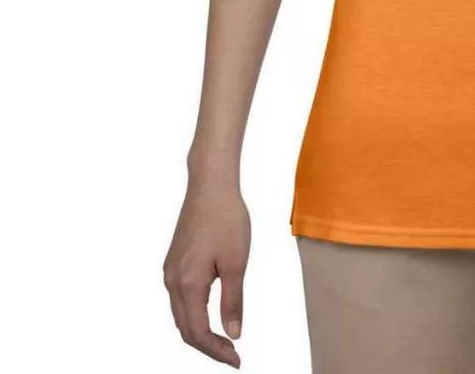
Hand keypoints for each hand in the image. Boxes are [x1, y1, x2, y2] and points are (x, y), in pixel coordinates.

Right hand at [163, 178, 250, 366]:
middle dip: (208, 346)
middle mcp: (172, 281)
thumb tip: (233, 334)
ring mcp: (170, 270)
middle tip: (232, 356)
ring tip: (224, 339)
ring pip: (181, 314)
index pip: (197, 332)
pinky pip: (180, 298)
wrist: (211, 185)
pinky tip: (211, 313)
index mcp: (187, 284)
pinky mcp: (174, 261)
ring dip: (200, 331)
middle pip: (185, 327)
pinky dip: (194, 313)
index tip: (236, 360)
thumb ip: (233, 301)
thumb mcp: (236, 262)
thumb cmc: (226, 218)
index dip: (216, 351)